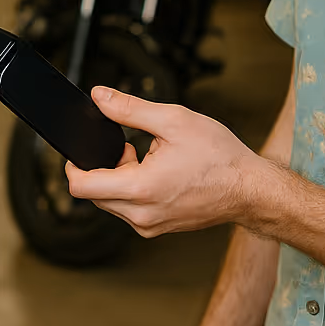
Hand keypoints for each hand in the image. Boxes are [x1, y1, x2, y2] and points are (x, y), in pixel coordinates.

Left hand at [64, 86, 278, 237]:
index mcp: (140, 189)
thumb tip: (98, 97)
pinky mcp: (158, 229)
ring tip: (149, 159)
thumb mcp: (172, 120)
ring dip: (119, 178)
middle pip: (94, 194)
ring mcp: (150, 226)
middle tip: (131, 147)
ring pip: (111, 202)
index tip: (83, 148)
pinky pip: (129, 210)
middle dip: (103, 167)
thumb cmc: (219, 156)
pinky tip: (158, 174)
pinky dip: (133, 190)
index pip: (80, 187)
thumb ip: (129, 108)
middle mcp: (141, 216)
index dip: (73, 164)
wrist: (251, 190)